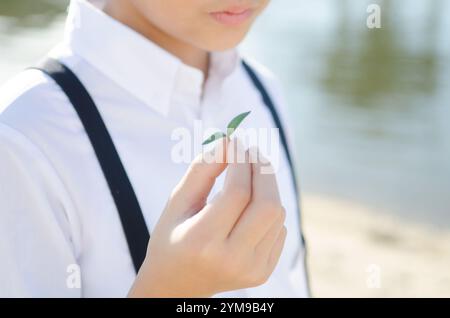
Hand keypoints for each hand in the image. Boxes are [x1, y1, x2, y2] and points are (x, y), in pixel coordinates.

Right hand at [128, 138, 286, 297]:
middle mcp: (231, 259)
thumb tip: (231, 141)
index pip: (237, 192)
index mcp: (201, 241)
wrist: (177, 284)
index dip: (241, 161)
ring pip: (277, 214)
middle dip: (263, 170)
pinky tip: (248, 211)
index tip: (236, 143)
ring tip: (246, 180)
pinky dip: (268, 211)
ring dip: (266, 188)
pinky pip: (279, 229)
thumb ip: (202, 169)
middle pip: (267, 205)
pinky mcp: (263, 273)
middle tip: (252, 152)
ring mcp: (251, 269)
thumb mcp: (177, 201)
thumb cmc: (172, 236)